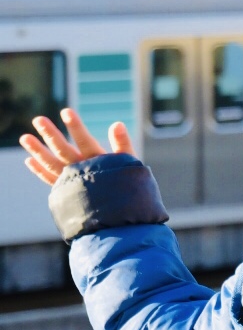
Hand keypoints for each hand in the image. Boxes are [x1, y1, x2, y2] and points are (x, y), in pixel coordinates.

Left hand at [19, 108, 134, 185]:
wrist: (122, 218)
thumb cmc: (129, 188)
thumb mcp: (131, 164)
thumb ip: (123, 144)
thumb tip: (117, 124)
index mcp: (100, 163)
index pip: (85, 141)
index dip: (76, 127)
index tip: (66, 111)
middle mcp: (83, 172)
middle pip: (63, 151)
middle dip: (50, 135)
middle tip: (37, 119)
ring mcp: (72, 183)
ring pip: (51, 165)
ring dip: (37, 151)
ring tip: (24, 137)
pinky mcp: (67, 193)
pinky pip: (50, 180)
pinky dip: (39, 171)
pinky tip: (30, 161)